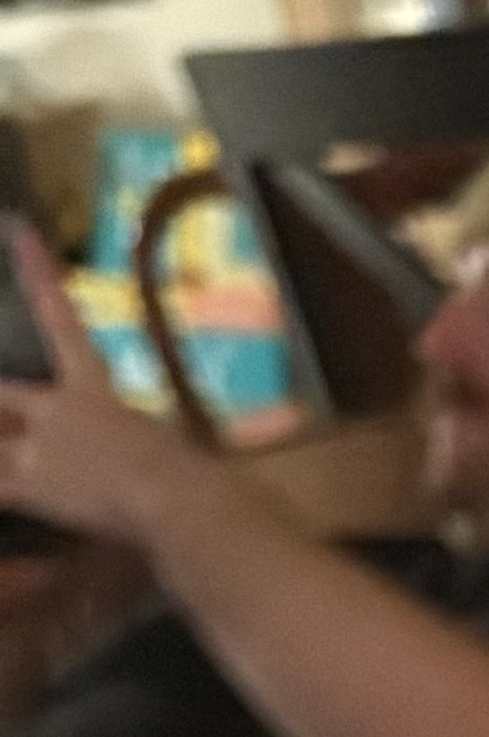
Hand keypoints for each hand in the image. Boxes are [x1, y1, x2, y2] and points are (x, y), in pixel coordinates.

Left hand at [0, 219, 207, 557]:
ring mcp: (41, 450)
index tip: (17, 227)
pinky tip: (3, 510)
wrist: (181, 504)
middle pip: (4, 392)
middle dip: (3, 404)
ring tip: (15, 461)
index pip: (59, 317)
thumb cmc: (205, 476)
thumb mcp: (190, 441)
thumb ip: (171, 436)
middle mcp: (58, 410)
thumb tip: (218, 446)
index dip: (35, 269)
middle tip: (7, 414)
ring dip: (2, 447)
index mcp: (96, 390)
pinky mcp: (31, 490)